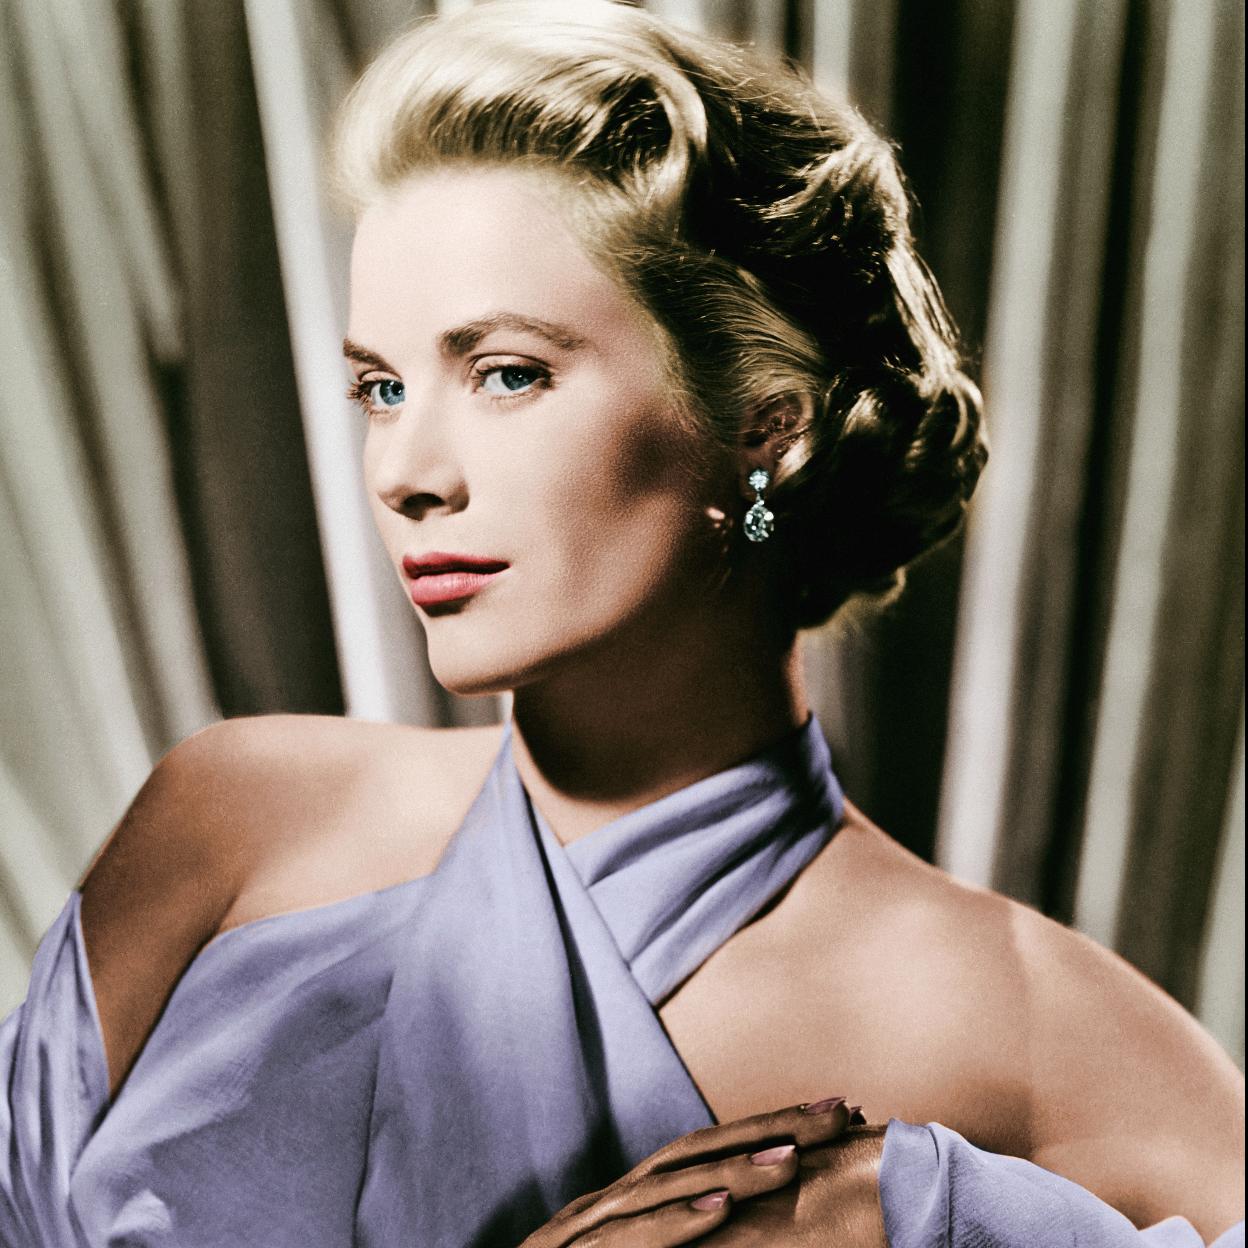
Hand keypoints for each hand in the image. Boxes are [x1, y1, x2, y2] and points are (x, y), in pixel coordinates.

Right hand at [520, 1098, 854, 1246]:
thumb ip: (686, 1241)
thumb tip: (750, 1224)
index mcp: (631, 1206)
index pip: (708, 1153)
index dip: (770, 1129)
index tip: (837, 1117)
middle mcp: (609, 1204)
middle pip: (696, 1151)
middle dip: (769, 1129)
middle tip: (839, 1111)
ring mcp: (584, 1232)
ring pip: (665, 1188)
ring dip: (732, 1172)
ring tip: (793, 1159)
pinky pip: (626, 1243)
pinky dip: (673, 1225)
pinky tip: (719, 1212)